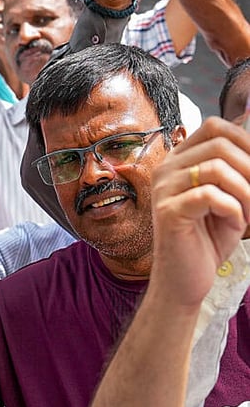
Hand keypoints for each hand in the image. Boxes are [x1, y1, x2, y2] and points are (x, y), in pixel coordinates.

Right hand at [150, 117, 249, 307]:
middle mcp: (166, 169)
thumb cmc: (207, 239)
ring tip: (248, 215)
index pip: (214, 127)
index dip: (246, 141)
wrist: (185, 279)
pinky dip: (235, 210)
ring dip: (247, 193)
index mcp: (179, 161)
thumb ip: (237, 169)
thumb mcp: (229, 197)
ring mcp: (164, 189)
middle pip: (220, 144)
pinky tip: (234, 223)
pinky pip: (213, 196)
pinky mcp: (169, 211)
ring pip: (219, 169)